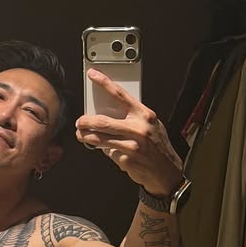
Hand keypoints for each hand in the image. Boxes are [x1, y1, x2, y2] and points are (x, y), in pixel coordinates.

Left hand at [76, 69, 182, 195]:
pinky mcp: (126, 159)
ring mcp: (132, 145)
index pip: (120, 95)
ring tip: (81, 135)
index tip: (92, 75)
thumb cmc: (157, 146)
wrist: (166, 171)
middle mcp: (138, 128)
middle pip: (103, 122)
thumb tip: (108, 116)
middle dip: (86, 122)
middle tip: (79, 122)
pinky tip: (108, 151)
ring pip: (100, 139)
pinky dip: (106, 152)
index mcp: (144, 115)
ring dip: (87, 137)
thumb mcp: (150, 126)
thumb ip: (132, 119)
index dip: (104, 83)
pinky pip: (109, 153)